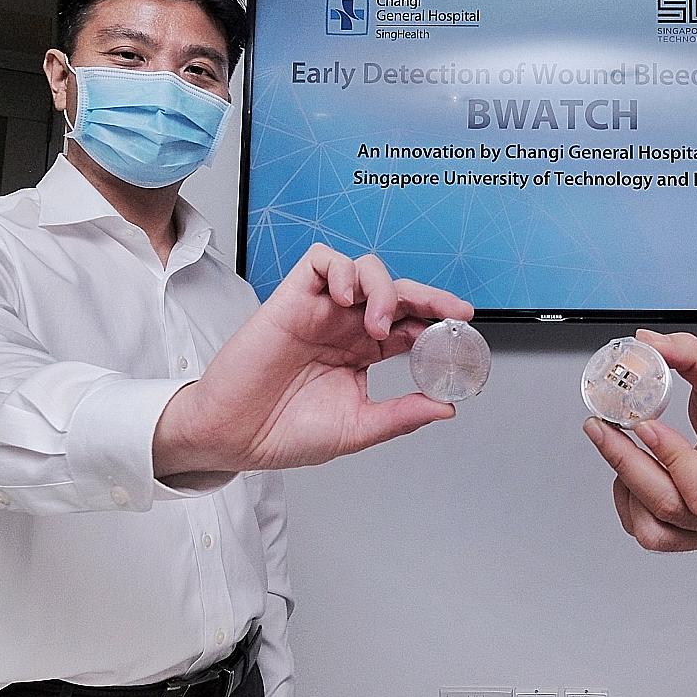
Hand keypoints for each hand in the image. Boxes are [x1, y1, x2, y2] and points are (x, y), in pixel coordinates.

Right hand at [155, 244, 473, 475]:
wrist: (233, 436)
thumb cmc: (284, 432)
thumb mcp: (356, 428)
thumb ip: (400, 415)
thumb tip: (446, 407)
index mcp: (364, 353)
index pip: (411, 324)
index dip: (438, 321)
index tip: (463, 328)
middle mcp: (346, 326)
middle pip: (397, 292)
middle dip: (428, 297)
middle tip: (449, 311)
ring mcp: (320, 310)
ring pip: (365, 269)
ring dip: (383, 288)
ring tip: (379, 326)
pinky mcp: (291, 299)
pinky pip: (321, 260)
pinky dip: (341, 269)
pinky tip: (347, 298)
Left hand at [583, 329, 696, 551]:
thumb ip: (690, 355)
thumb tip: (648, 343)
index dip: (669, 459)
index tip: (644, 424)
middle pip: (672, 508)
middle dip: (628, 465)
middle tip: (602, 429)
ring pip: (654, 530)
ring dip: (627, 488)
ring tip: (621, 451)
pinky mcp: (691, 537)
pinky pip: (649, 534)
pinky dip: (629, 503)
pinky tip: (631, 470)